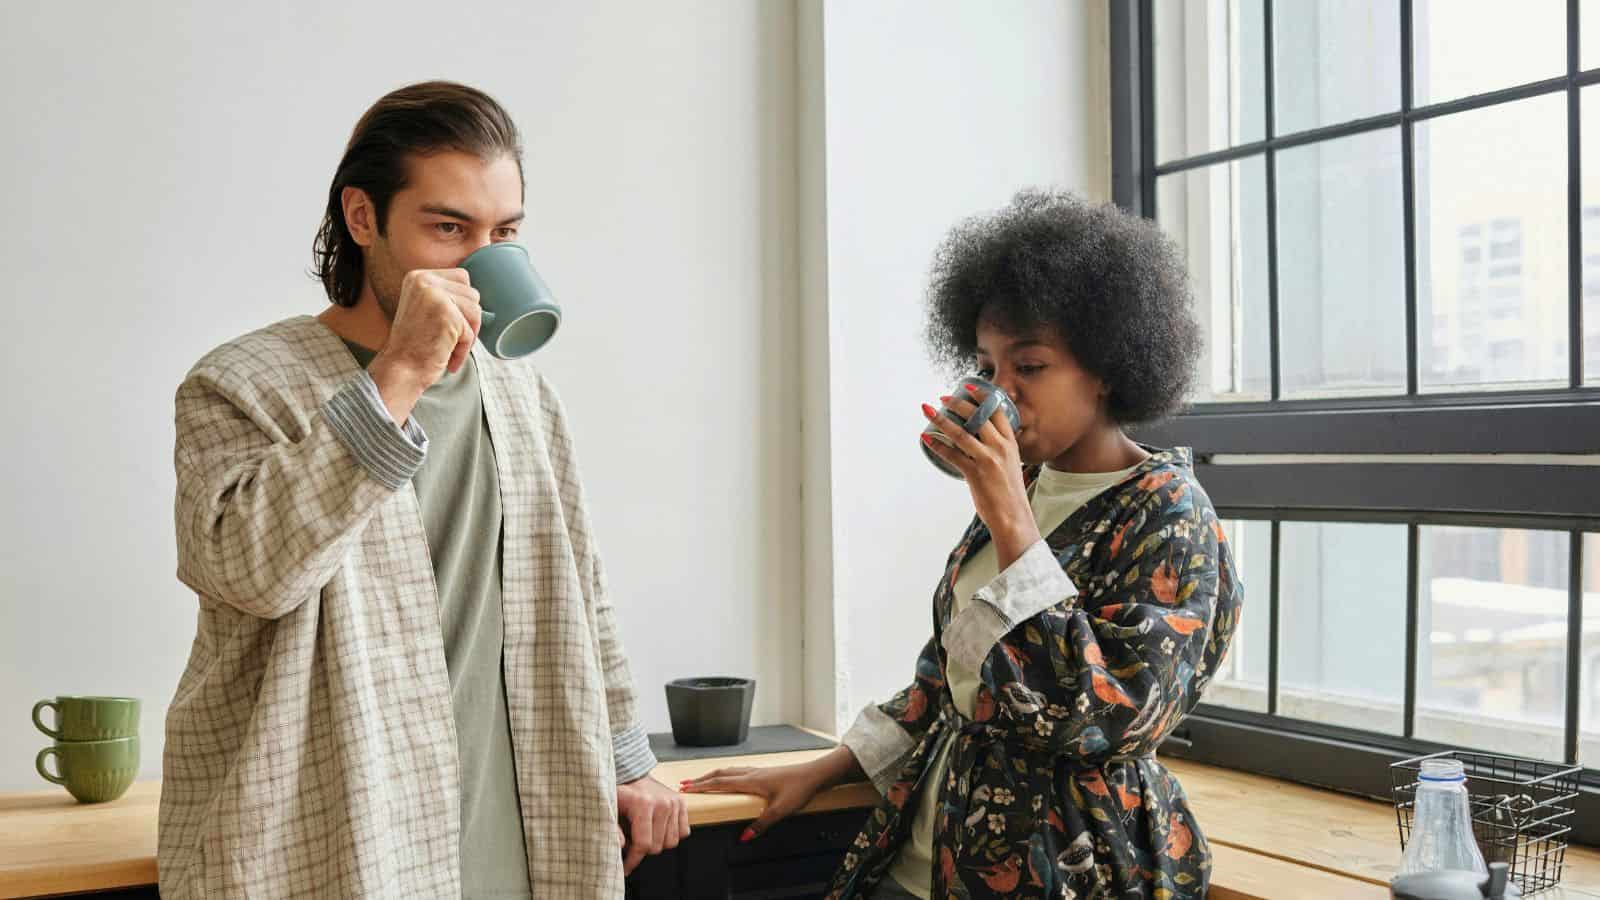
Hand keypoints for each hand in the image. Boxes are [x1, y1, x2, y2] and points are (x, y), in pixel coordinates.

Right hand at [368, 268, 482, 421]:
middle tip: (449, 339)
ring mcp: (434, 296)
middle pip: (472, 294)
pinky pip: (470, 331)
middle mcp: (424, 281)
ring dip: (467, 335)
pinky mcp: (446, 314)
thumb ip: (445, 296)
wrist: (400, 370)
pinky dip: (464, 349)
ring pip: (476, 311)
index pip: (462, 277)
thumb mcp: (425, 309)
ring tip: (447, 347)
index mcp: (418, 277)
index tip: (448, 324)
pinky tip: (447, 357)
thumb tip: (477, 295)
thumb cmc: (415, 346)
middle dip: (468, 320)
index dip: (463, 304)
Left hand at [616, 775, 689, 874]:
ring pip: (671, 842)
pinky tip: (658, 829)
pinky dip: (671, 835)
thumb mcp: (610, 809)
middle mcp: (663, 803)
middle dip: (643, 851)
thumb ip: (613, 829)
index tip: (625, 867)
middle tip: (632, 844)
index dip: (633, 860)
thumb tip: (621, 846)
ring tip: (645, 835)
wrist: (634, 776)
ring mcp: (675, 803)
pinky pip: (683, 833)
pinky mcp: (682, 803)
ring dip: (658, 843)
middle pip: (657, 846)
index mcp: (643, 804)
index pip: (643, 844)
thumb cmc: (621, 795)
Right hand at [679, 763, 827, 841]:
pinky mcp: (764, 772)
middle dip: (701, 779)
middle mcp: (751, 773)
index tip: (686, 789)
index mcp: (751, 781)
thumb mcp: (781, 810)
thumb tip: (745, 837)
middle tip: (686, 784)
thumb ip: (762, 825)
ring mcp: (757, 771)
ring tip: (702, 780)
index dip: (701, 786)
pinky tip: (730, 777)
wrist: (815, 774)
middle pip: (720, 774)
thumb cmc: (799, 789)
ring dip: (713, 775)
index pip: (720, 783)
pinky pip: (738, 771)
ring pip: (729, 771)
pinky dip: (726, 774)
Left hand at [921, 389, 1039, 567]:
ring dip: (941, 419)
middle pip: (977, 416)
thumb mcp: (1011, 464)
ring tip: (927, 410)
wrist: (1013, 516)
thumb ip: (1000, 450)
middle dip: (957, 403)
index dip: (982, 396)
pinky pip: (952, 455)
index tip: (968, 386)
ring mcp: (987, 460)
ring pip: (960, 433)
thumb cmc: (1009, 493)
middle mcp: (1000, 447)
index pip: (997, 411)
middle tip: (942, 397)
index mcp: (1010, 443)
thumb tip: (984, 440)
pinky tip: (927, 438)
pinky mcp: (975, 473)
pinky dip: (937, 445)